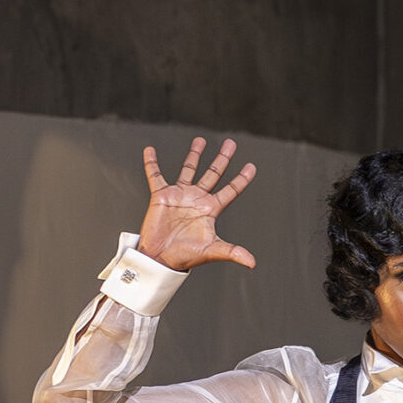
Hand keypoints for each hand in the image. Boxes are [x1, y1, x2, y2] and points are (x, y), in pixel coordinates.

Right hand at [136, 137, 257, 271]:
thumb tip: (252, 262)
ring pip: (189, 169)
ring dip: (195, 154)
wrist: (160, 258)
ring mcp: (179, 195)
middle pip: (213, 174)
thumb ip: (232, 252)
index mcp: (210, 209)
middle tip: (231, 143)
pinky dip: (151, 163)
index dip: (241, 179)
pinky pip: (155, 175)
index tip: (252, 166)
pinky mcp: (161, 196)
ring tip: (201, 140)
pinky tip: (150, 150)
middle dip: (222, 158)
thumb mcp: (211, 250)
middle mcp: (197, 199)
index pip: (230, 190)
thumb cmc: (186, 256)